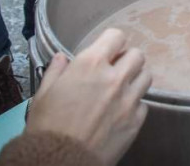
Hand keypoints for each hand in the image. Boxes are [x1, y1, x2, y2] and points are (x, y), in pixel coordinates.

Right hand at [26, 29, 150, 165]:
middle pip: (137, 55)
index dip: (111, 42)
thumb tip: (61, 58)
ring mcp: (128, 100)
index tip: (106, 51)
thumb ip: (56, 71)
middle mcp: (115, 78)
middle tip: (115, 70)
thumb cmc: (47, 127)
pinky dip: (134, 105)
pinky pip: (143, 104)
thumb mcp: (43, 94)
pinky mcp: (135, 121)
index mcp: (91, 64)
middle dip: (126, 59)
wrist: (59, 162)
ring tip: (121, 89)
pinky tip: (120, 112)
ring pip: (146, 76)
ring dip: (135, 79)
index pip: (116, 36)